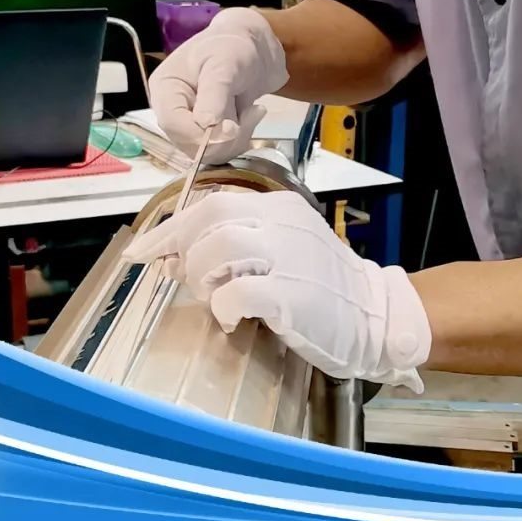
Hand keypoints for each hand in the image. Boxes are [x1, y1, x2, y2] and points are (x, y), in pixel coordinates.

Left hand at [127, 191, 430, 390]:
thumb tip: (177, 257)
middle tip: (189, 280)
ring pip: (217, 249)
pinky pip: (237, 292)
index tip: (145, 249)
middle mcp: (282, 223)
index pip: (211, 202)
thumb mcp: (287, 246)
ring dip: (203, 278)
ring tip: (216, 298)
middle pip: (210, 217)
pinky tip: (234, 318)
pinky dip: (223, 306)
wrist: (376, 316)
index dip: (171, 228)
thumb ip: (239, 244)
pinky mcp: (291, 295)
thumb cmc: (326, 287)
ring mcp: (288, 257)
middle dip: (184, 250)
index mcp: (278, 207)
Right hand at [149, 7, 288, 164]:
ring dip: (237, 138)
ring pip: (208, 153)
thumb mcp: (224, 64)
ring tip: (254, 111)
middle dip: (224, 137)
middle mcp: (172, 111)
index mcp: (165, 89)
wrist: (254, 48)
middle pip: (189, 144)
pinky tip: (252, 116)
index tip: (233, 127)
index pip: (172, 123)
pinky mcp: (208, 134)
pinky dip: (242, 139)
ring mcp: (190, 125)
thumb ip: (215, 94)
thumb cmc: (233, 46)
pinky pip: (222, 151)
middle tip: (252, 113)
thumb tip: (207, 125)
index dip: (200, 134)